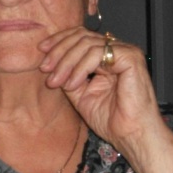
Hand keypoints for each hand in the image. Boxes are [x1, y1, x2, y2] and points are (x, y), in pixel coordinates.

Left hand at [38, 27, 164, 154]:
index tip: (41, 52)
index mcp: (106, 56)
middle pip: (81, 36)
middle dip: (59, 51)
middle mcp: (116, 50)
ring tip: (57, 81)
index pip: (80, 36)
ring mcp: (125, 52)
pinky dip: (81, 67)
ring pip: (87, 43)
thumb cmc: (111, 119)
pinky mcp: (130, 58)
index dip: (59, 41)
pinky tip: (74, 83)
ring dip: (66, 62)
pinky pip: (98, 53)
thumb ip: (68, 75)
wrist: (130, 136)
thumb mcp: (79, 93)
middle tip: (45, 68)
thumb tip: (49, 62)